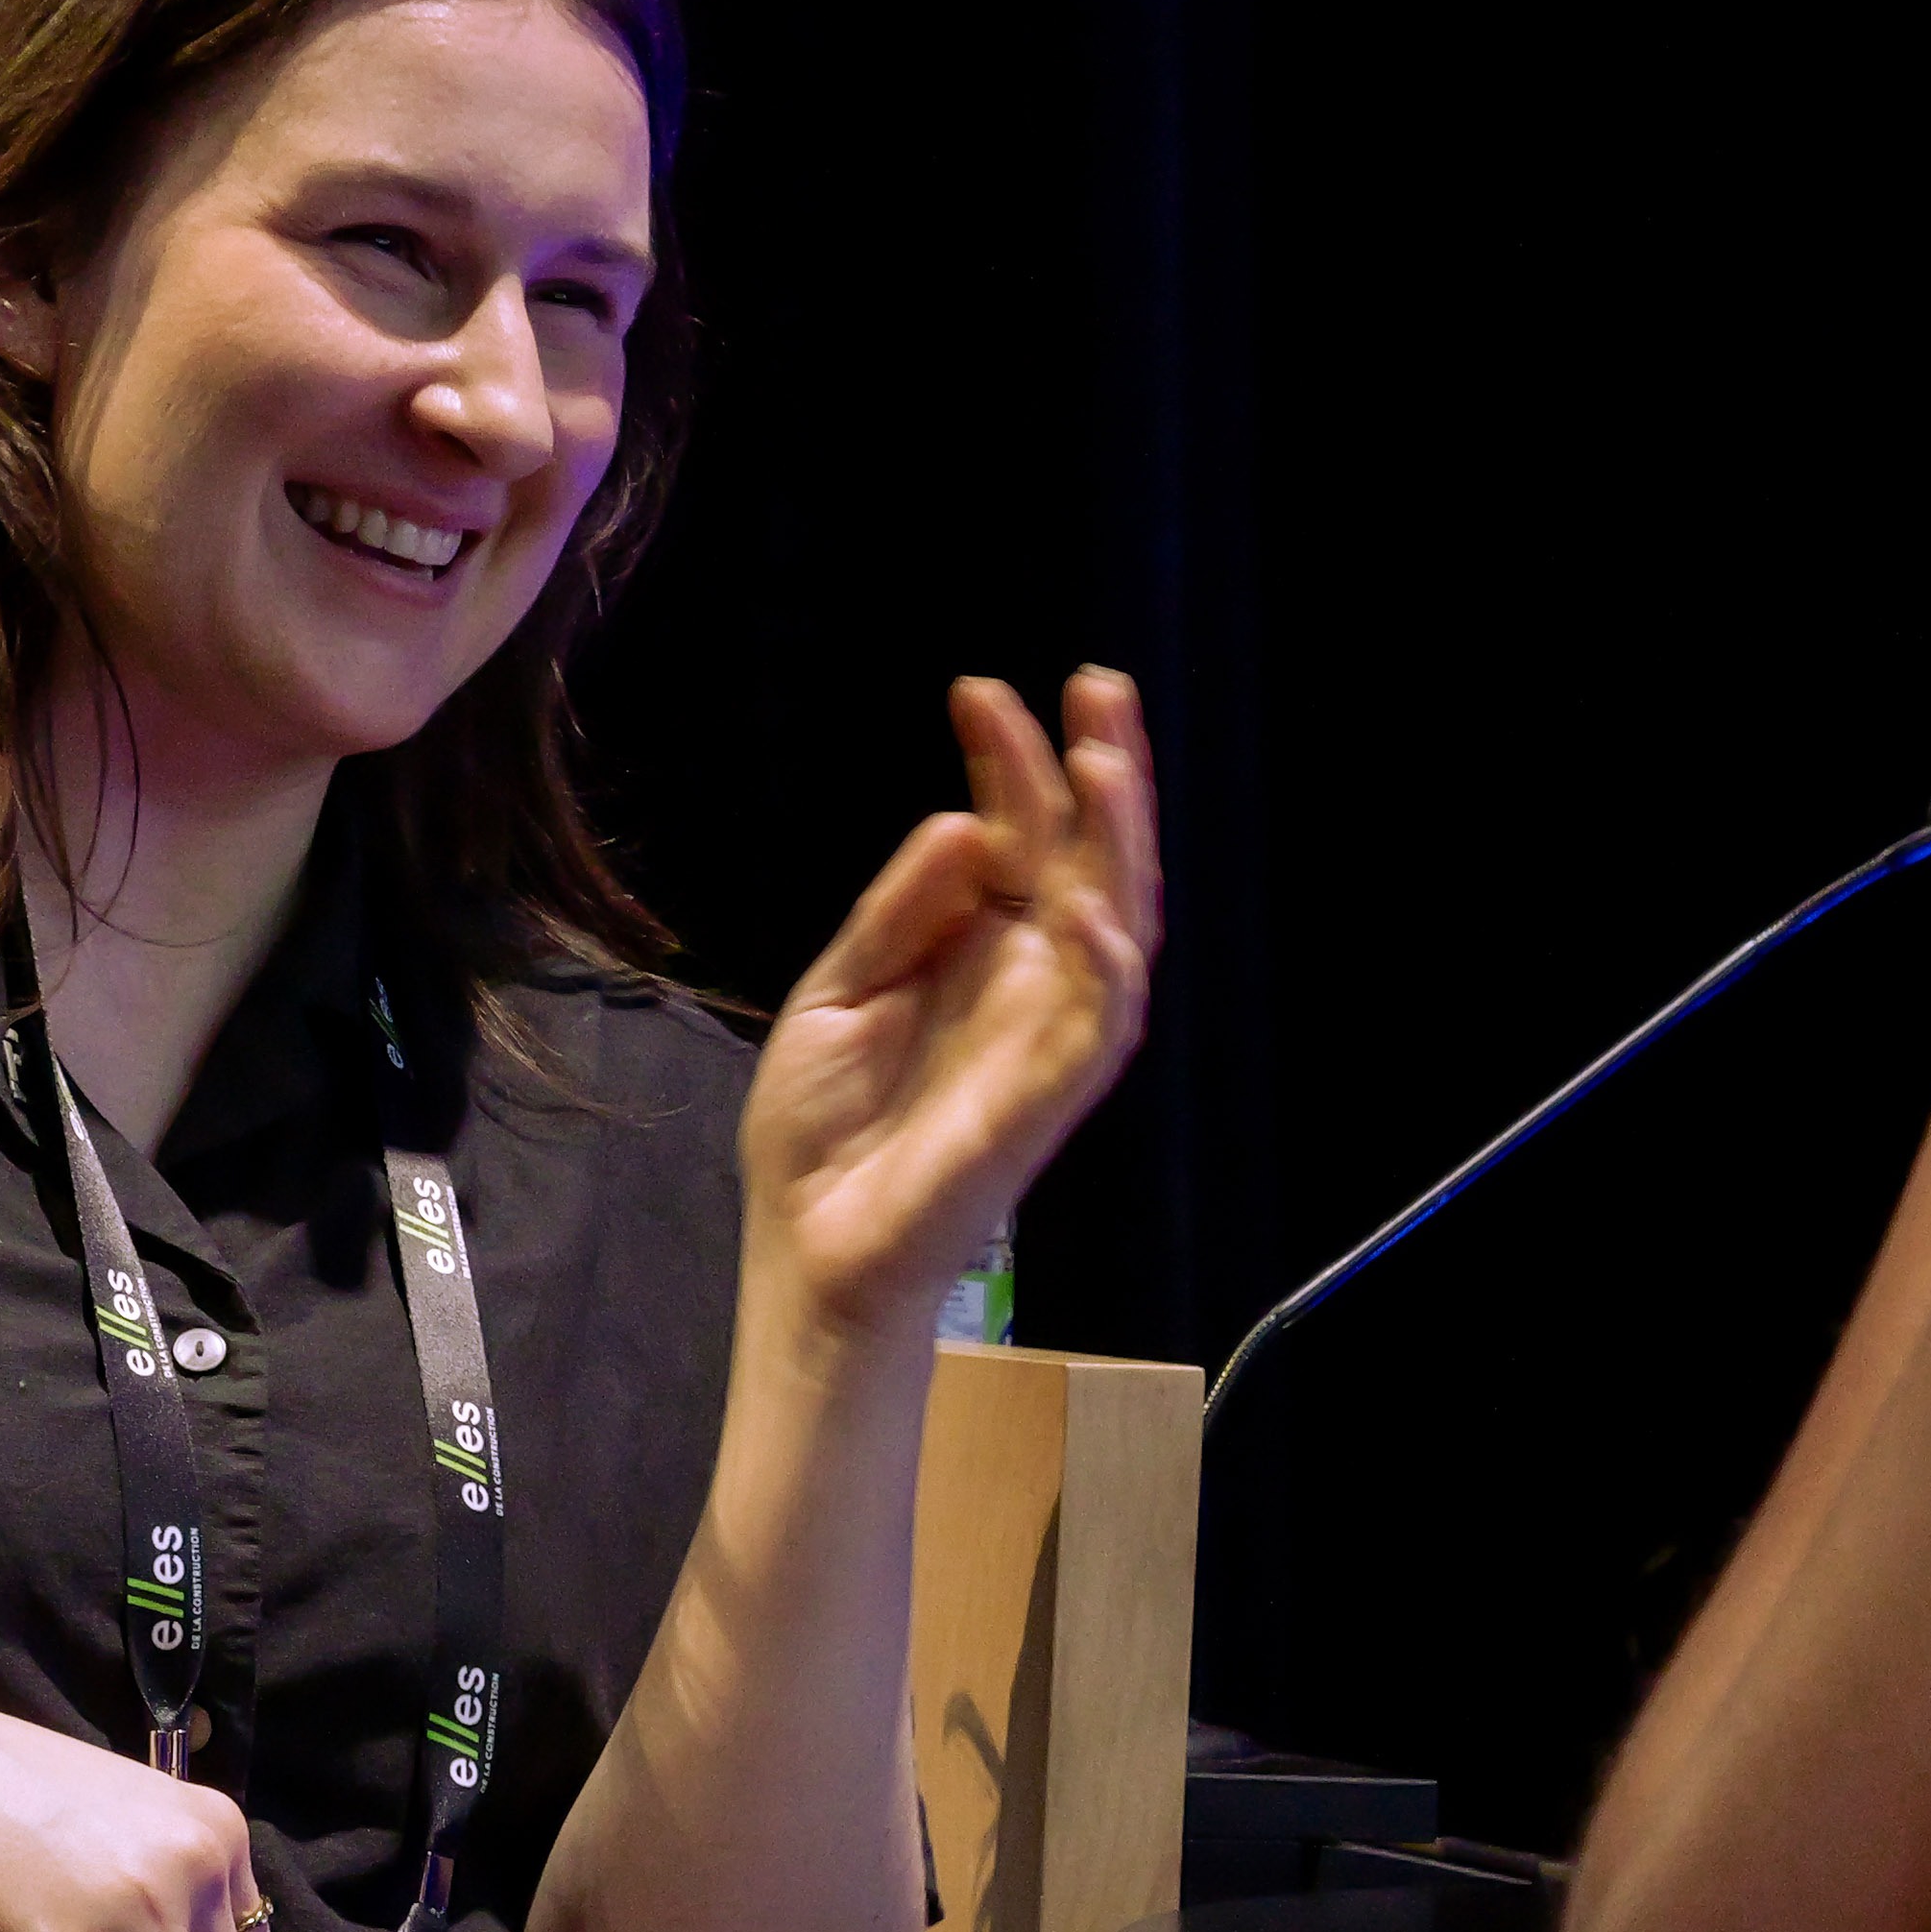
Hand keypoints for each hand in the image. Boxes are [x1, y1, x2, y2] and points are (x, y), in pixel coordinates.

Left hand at [742, 670, 1164, 1342]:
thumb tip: (966, 821)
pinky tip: (1090, 907)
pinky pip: (1098, 1028)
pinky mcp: (1045, 1100)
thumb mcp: (842, 989)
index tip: (979, 693)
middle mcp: (1027, 984)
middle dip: (1101, 775)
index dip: (1011, 764)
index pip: (1020, 837)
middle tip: (1095, 686)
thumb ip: (903, 912)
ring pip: (1117, 926)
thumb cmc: (822, 1130)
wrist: (808, 1245)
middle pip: (1088, 862)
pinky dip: (1104, 968)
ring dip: (1122, 847)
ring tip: (1104, 760)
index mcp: (980, 951)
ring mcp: (1044, 1039)